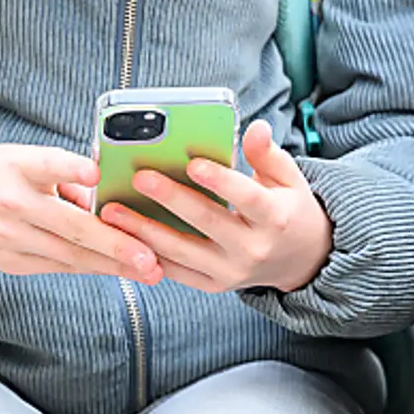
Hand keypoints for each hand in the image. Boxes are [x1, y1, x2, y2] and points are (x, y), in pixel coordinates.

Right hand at [0, 144, 160, 280]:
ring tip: (150, 271)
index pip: (45, 165)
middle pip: (68, 226)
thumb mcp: (24, 161)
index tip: (96, 171)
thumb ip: (66, 175)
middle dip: (114, 244)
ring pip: (69, 255)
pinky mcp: (10, 262)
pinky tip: (121, 271)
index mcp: (16, 168)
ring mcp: (9, 238)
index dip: (70, 168)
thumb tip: (110, 193)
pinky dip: (91, 268)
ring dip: (112, 265)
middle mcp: (11, 204)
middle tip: (150, 257)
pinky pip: (59, 266)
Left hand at [97, 120, 333, 294]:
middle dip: (171, 199)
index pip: (246, 198)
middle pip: (208, 222)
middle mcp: (253, 249)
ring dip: (144, 231)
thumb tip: (256, 128)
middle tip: (140, 178)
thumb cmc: (287, 211)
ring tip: (113, 211)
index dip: (220, 181)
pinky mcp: (214, 285)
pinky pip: (176, 272)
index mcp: (275, 219)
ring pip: (183, 251)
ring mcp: (231, 271)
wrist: (300, 261)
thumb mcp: (289, 180)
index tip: (192, 162)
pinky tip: (122, 237)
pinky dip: (148, 255)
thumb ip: (268, 155)